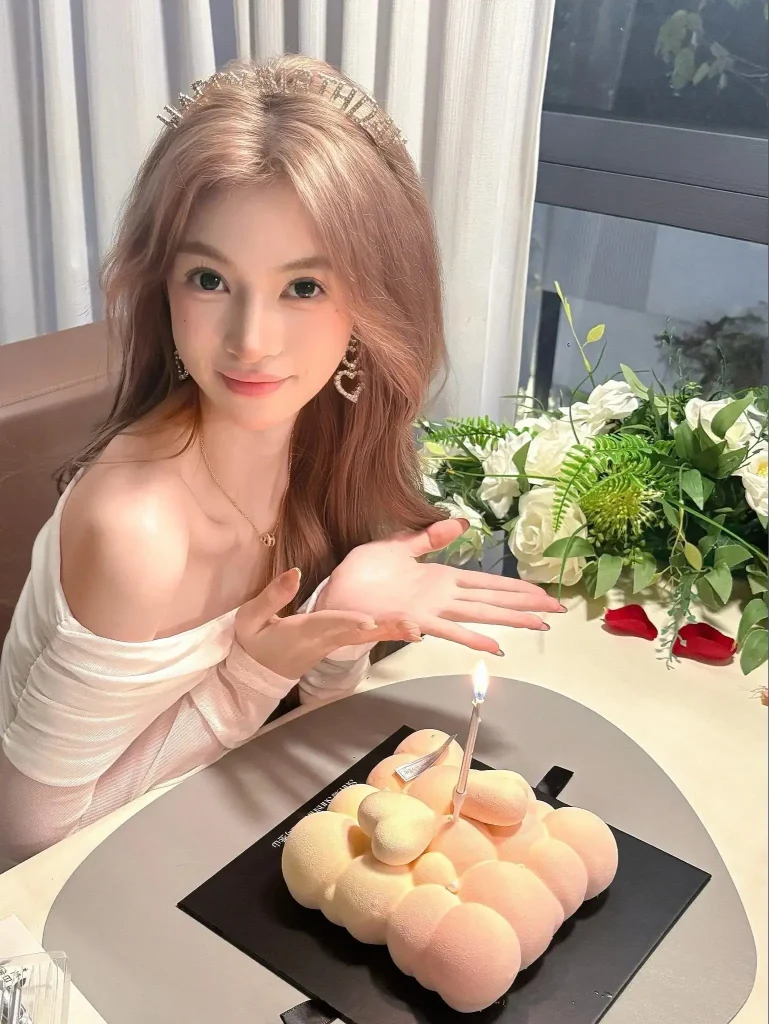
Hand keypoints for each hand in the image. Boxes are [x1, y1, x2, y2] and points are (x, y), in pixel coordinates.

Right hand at [235, 569, 420, 677]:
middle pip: (358, 635)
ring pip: (366, 638)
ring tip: (419, 628)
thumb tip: (294, 572)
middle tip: (414, 628)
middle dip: (385, 630)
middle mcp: (323, 641)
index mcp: (302, 633)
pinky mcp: (337, 644)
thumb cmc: (254, 642)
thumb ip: (273, 597)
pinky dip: (385, 633)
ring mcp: (332, 645)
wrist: (256, 674)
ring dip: (392, 632)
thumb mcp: (251, 618)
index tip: (369, 621)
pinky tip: (407, 628)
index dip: (349, 622)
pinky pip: (364, 639)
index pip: (328, 625)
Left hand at [316, 519, 564, 654]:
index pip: (487, 583)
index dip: (515, 588)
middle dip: (525, 605)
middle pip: (492, 600)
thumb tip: (461, 523)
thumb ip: (429, 538)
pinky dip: (470, 637)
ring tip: (538, 626)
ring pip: (479, 615)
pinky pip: (447, 630)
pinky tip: (493, 646)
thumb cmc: (362, 574)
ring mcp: (431, 611)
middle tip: (557, 611)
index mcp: (441, 578)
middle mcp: (442, 597)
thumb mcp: (398, 546)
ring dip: (509, 620)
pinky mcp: (413, 620)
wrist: (334, 594)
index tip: (542, 593)